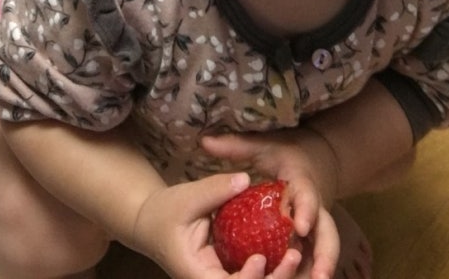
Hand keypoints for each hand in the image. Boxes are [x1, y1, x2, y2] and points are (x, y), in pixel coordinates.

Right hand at [129, 171, 304, 278]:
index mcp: (195, 273)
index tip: (260, 258)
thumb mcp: (186, 197)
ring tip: (296, 254)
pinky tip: (288, 250)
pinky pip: (251, 273)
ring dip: (276, 276)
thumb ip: (215, 190)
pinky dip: (269, 267)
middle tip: (294, 256)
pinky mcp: (228, 269)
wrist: (151, 222)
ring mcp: (220, 278)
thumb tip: (245, 179)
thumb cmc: (165, 211)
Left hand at [201, 133, 340, 278]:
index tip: (300, 226)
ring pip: (323, 251)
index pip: (307, 196)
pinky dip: (308, 271)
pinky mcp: (312, 237)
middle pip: (327, 233)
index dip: (306, 210)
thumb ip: (235, 146)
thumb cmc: (283, 153)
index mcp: (303, 183)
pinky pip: (313, 257)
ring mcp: (316, 225)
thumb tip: (204, 140)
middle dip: (325, 256)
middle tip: (320, 277)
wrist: (313, 160)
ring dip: (320, 269)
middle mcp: (315, 207)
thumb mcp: (262, 145)